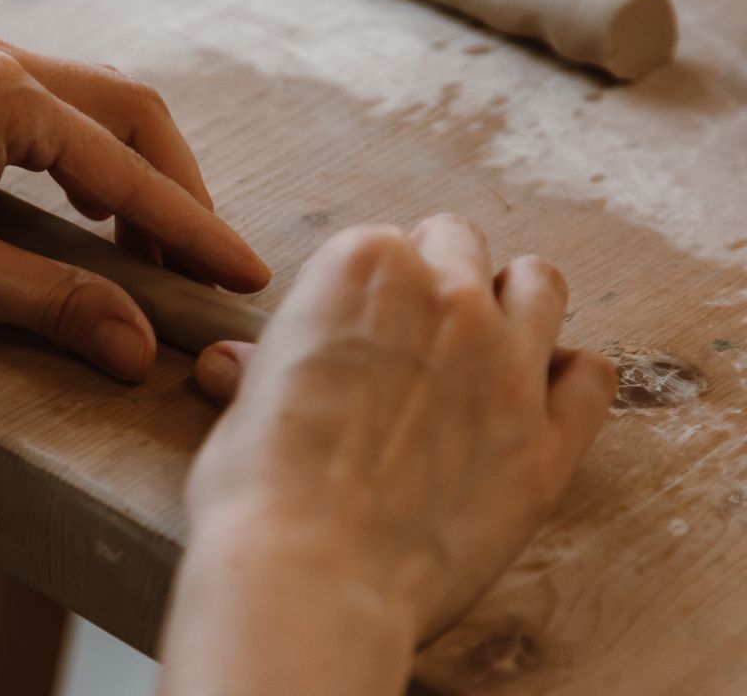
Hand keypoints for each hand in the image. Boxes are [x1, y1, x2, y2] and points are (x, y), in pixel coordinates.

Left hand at [0, 30, 268, 378]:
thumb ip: (55, 303)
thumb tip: (139, 344)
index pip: (126, 168)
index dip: (191, 229)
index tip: (242, 274)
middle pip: (129, 113)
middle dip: (176, 191)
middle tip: (203, 265)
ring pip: (92, 109)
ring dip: (134, 176)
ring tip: (155, 250)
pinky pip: (48, 114)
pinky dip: (87, 165)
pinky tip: (91, 211)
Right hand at [158, 215, 615, 695]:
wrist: (310, 579)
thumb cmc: (259, 494)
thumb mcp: (244, 411)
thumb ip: (262, 370)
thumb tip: (232, 362)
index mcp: (363, 268)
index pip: (382, 244)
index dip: (366, 289)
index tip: (357, 325)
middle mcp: (444, 298)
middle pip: (460, 245)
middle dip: (438, 277)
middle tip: (414, 331)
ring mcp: (507, 364)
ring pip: (541, 285)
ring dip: (514, 302)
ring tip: (485, 345)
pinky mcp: (548, 438)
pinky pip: (591, 377)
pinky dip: (568, 379)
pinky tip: (535, 399)